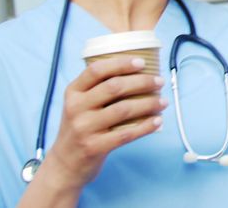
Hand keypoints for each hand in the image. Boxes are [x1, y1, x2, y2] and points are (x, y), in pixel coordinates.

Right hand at [39, 56, 166, 193]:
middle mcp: (76, 108)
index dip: (121, 63)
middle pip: (114, 87)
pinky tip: (158, 121)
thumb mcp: (79, 106)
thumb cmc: (80, 129)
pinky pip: (126, 133)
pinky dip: (146, 126)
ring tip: (163, 101)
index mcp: (73, 92)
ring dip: (149, 103)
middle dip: (142, 81)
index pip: (96, 70)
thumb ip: (98, 90)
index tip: (141, 62)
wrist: (64, 164)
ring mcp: (84, 128)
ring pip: (123, 109)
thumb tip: (138, 74)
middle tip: (159, 81)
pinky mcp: (94, 147)